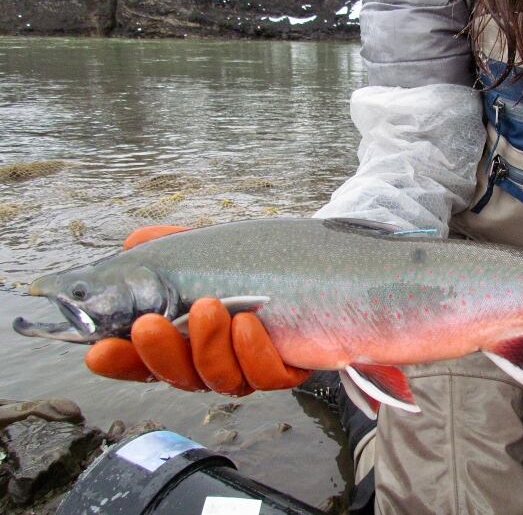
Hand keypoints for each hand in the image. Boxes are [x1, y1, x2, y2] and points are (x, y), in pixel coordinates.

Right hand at [85, 226, 310, 394]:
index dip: (121, 360)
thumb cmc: (259, 266)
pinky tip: (249, 326)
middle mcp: (213, 360)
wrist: (325, 276)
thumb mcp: (212, 252)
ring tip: (209, 308)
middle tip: (150, 325)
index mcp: (187, 339)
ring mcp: (249, 368)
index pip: (145, 360)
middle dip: (160, 353)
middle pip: (178, 374)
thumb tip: (135, 241)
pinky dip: (255, 353)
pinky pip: (267, 375)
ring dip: (207, 346)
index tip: (99, 351)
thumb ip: (173, 248)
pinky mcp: (287, 370)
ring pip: (219, 378)